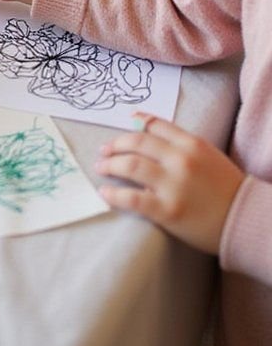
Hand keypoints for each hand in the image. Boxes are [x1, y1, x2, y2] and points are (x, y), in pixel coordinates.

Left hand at [95, 114, 244, 253]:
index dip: (134, 125)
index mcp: (192, 143)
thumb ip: (182, 145)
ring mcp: (174, 185)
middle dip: (116, 146)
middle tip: (104, 151)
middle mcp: (181, 160)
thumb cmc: (226, 188)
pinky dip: (114, 193)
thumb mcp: (208, 156)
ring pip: (131, 165)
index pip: (155, 126)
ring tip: (101, 168)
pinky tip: (105, 192)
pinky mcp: (168, 210)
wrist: (244, 219)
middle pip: (137, 143)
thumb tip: (148, 133)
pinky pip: (132, 198)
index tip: (122, 131)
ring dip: (110, 165)